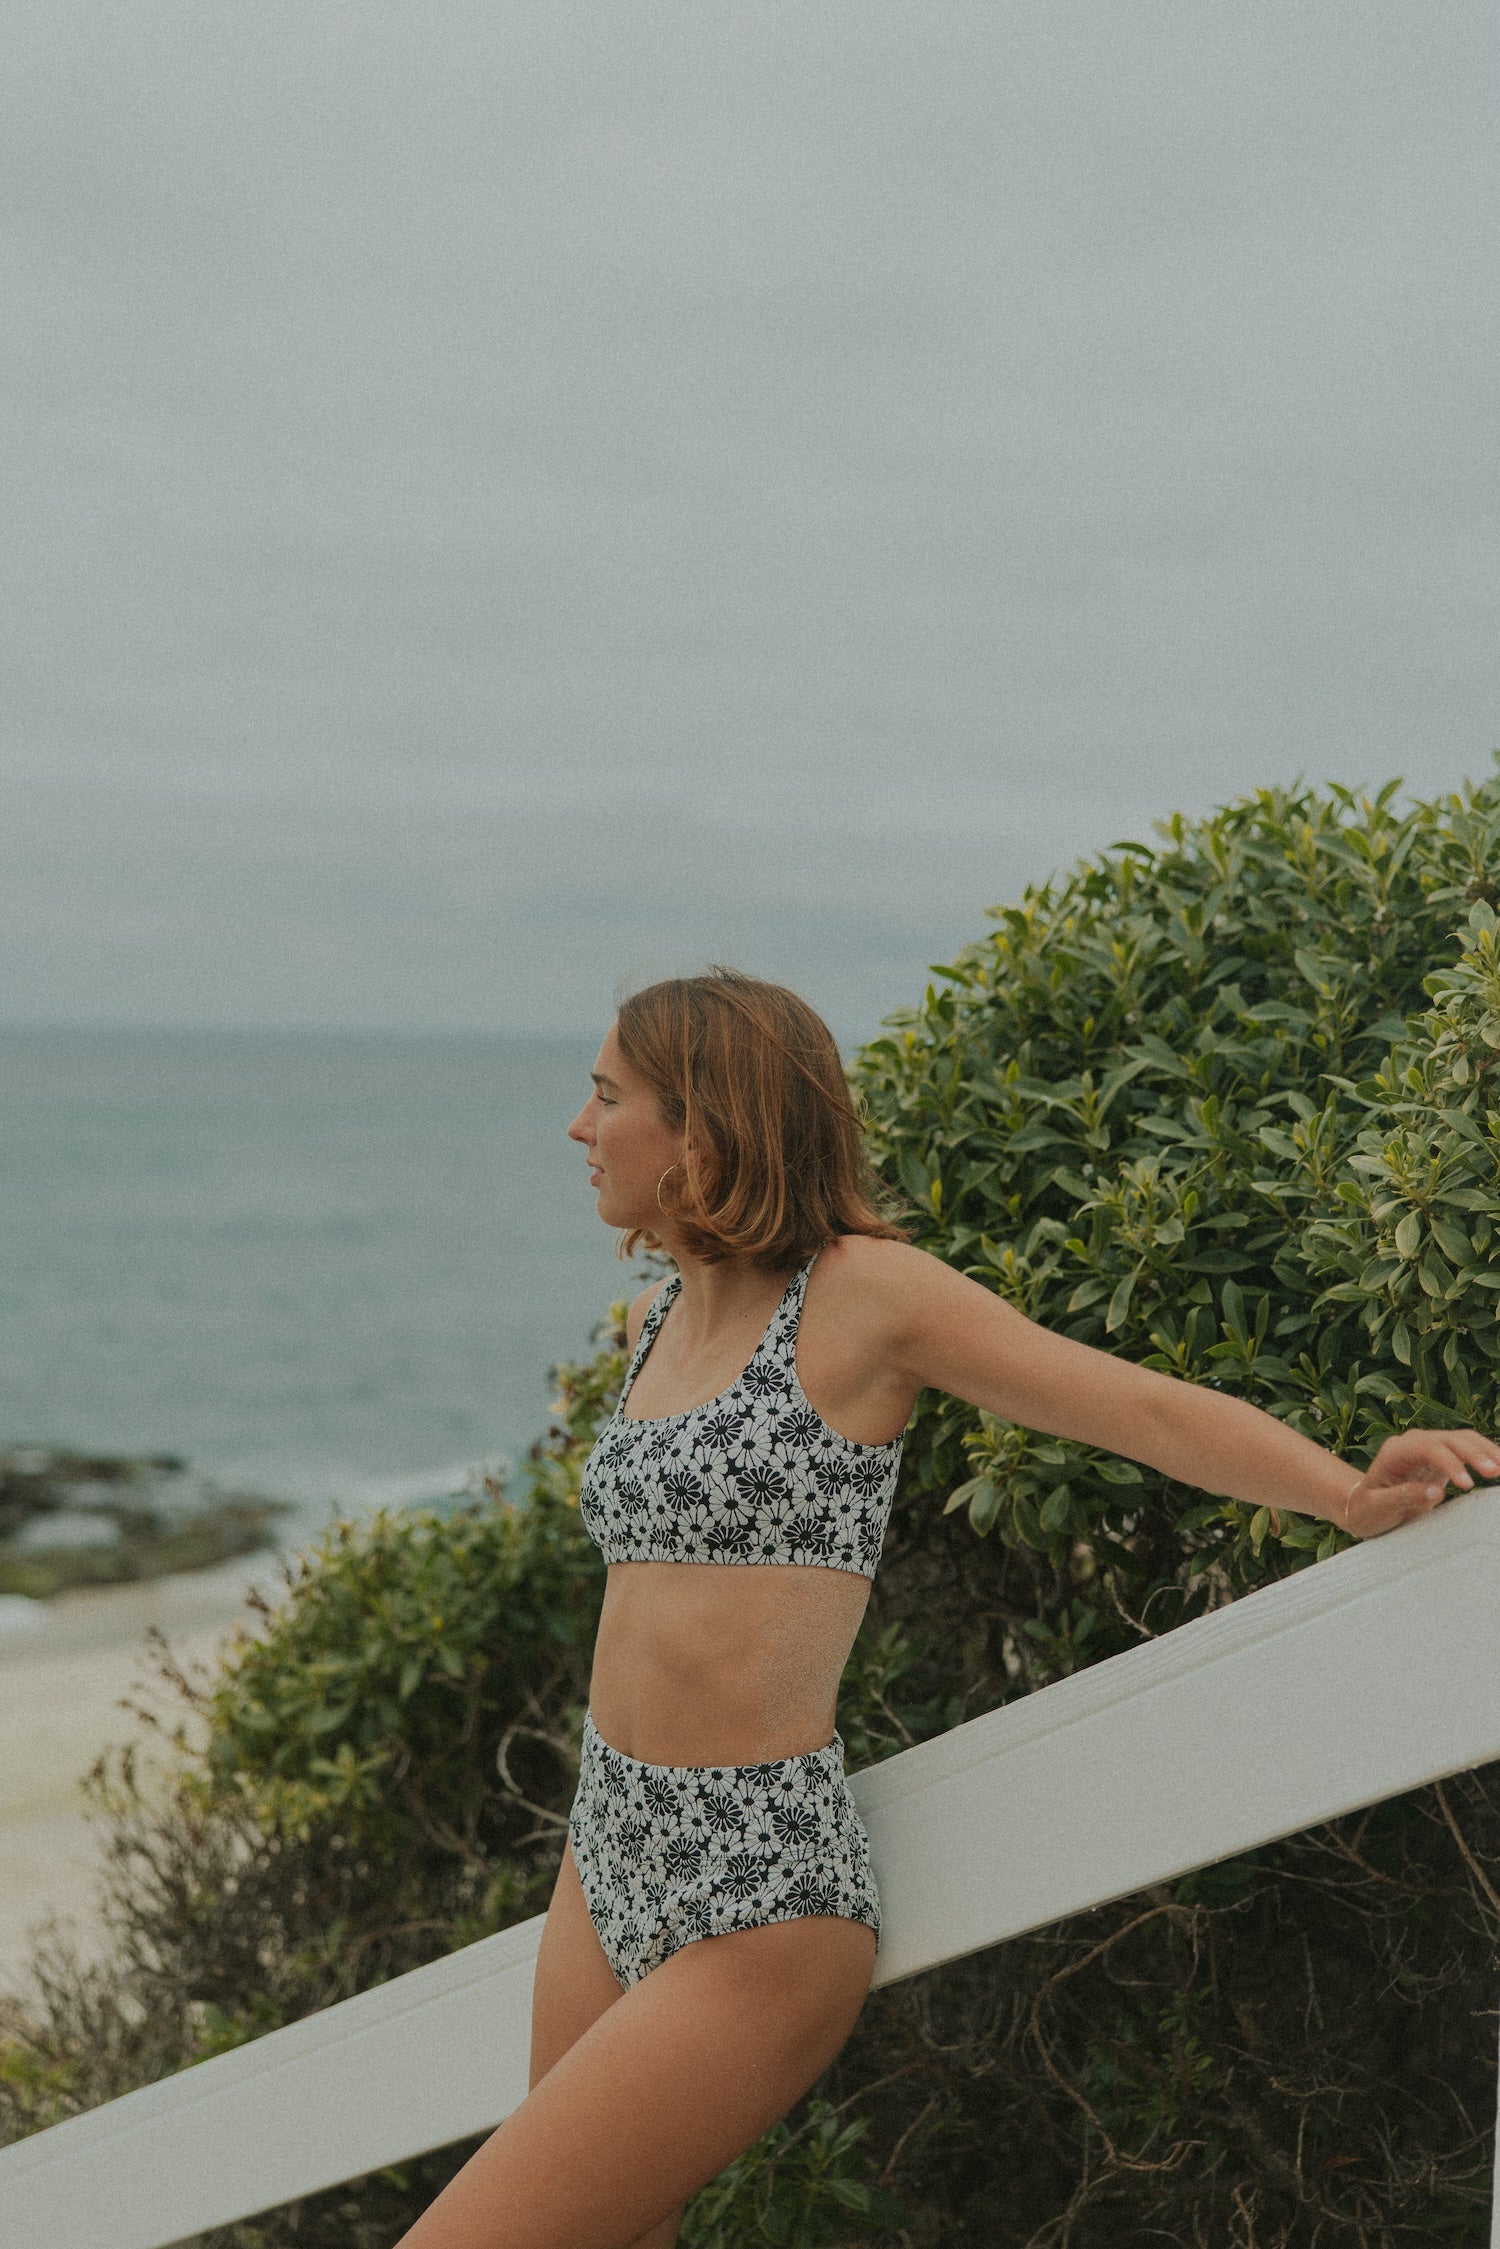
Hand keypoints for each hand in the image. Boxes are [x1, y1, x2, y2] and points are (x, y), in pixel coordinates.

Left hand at [1338, 1428, 1499, 1538]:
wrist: (1363, 1506)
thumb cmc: (1366, 1509)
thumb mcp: (1378, 1507)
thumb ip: (1403, 1497)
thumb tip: (1437, 1491)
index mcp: (1396, 1451)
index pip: (1428, 1447)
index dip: (1451, 1462)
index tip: (1467, 1485)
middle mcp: (1413, 1443)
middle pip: (1450, 1439)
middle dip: (1475, 1453)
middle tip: (1495, 1472)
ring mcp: (1428, 1448)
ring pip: (1463, 1440)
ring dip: (1485, 1451)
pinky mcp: (1440, 1458)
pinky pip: (1466, 1451)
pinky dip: (1484, 1455)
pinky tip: (1499, 1464)